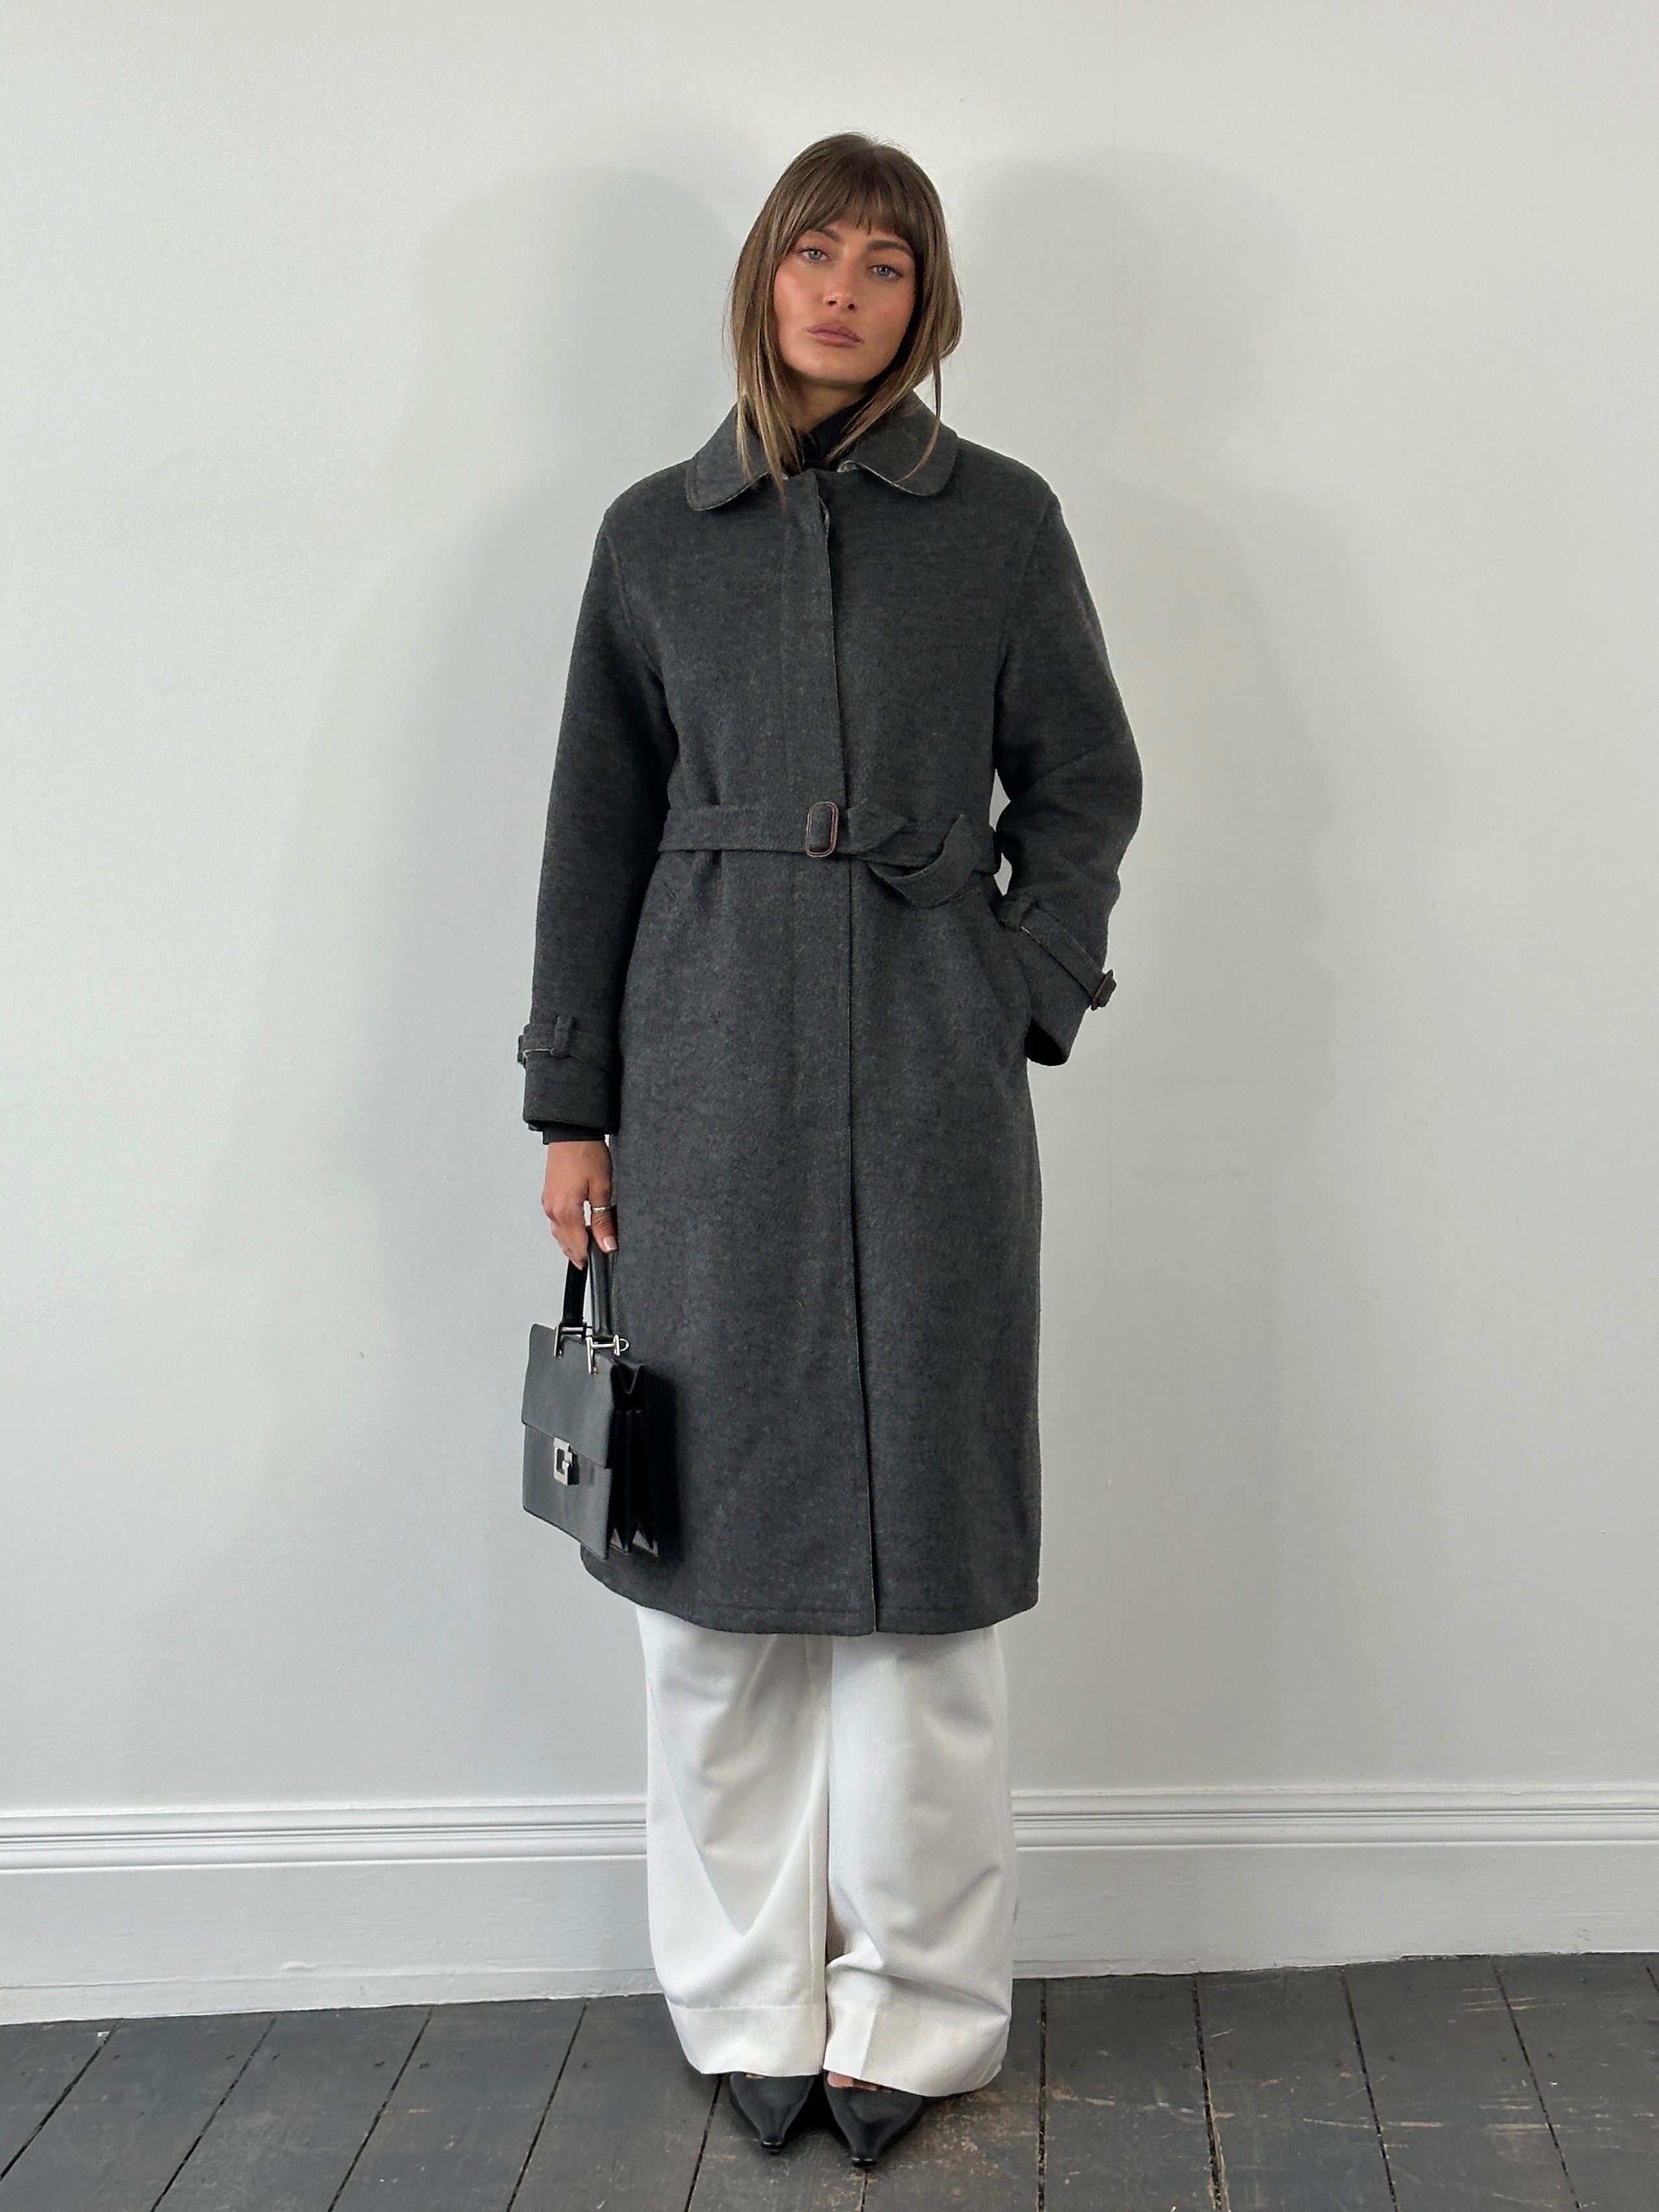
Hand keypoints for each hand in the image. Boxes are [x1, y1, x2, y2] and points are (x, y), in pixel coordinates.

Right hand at [541, 1139, 615, 1265]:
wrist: (572, 1132)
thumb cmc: (586, 1153)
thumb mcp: (602, 1189)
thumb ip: (603, 1221)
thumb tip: (607, 1244)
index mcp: (565, 1211)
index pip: (577, 1245)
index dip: (591, 1256)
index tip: (603, 1257)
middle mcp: (552, 1209)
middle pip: (566, 1243)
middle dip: (580, 1253)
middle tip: (597, 1255)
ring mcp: (548, 1202)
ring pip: (559, 1233)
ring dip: (573, 1242)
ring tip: (589, 1245)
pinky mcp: (548, 1196)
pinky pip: (556, 1220)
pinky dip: (566, 1228)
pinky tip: (578, 1227)